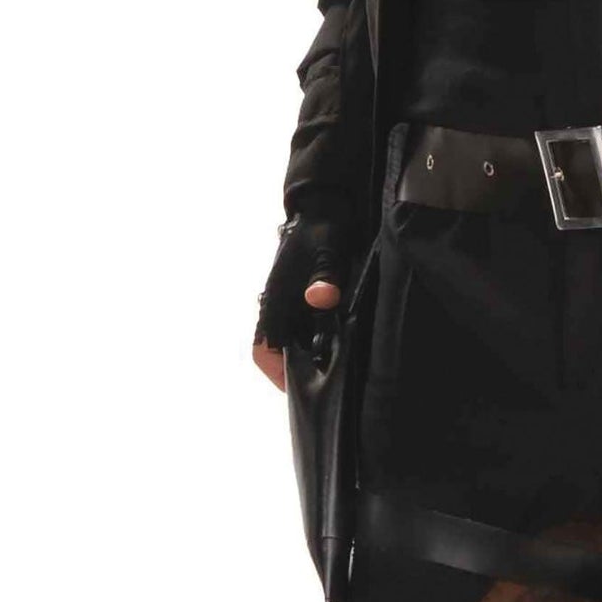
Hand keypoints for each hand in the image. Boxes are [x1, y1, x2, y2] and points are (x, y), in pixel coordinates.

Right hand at [252, 218, 347, 391]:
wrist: (323, 211)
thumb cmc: (323, 233)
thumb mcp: (329, 253)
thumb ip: (326, 276)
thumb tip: (322, 298)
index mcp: (276, 300)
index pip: (264, 349)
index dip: (277, 373)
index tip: (297, 390)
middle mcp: (276, 307)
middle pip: (275, 353)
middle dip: (293, 371)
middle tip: (323, 385)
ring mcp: (287, 304)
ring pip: (288, 343)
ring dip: (305, 357)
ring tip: (333, 371)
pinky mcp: (300, 300)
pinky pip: (300, 331)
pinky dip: (314, 342)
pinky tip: (336, 346)